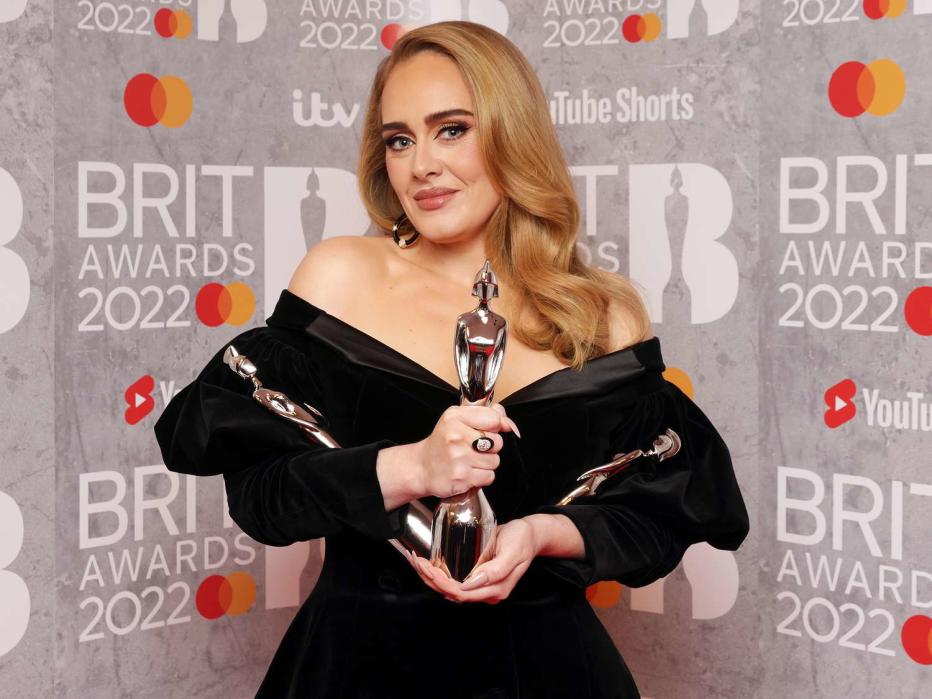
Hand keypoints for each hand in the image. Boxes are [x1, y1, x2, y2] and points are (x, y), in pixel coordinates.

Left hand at [403, 517, 539, 603]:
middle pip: (452, 592)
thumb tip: (472, 583)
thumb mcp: (513, 551)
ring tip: (417, 562)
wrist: (531, 535)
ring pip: (451, 589)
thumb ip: (496, 570)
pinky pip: (455, 581)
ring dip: (432, 578)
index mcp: (496, 589)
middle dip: (431, 579)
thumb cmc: (523, 540)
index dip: (440, 582)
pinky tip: (429, 564)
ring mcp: (483, 587)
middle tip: (416, 561)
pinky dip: (440, 574)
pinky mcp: (478, 579)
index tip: (426, 566)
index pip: (461, 592)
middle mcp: (488, 593)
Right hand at [413, 402, 519, 498]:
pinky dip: (481, 477)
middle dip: (490, 447)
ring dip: (486, 463)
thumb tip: (509, 423)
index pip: (494, 418)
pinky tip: (468, 471)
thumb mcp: (458, 418)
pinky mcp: (462, 478)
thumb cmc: (442, 442)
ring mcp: (459, 458)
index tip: (486, 430)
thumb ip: (486, 415)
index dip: (495, 426)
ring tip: (469, 460)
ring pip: (495, 461)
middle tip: (473, 447)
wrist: (421, 467)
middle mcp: (456, 436)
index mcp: (455, 417)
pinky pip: (489, 476)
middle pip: (497, 442)